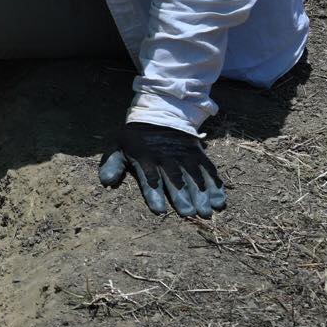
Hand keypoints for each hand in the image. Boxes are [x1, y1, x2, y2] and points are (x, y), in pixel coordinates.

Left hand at [99, 123, 226, 217]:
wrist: (159, 113)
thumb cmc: (135, 137)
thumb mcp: (117, 145)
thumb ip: (111, 163)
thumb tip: (105, 181)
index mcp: (146, 158)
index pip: (150, 178)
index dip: (154, 194)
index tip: (159, 210)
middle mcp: (167, 159)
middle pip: (176, 180)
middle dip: (183, 197)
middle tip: (190, 214)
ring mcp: (185, 156)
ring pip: (195, 176)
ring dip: (202, 194)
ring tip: (208, 211)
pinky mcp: (198, 155)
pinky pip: (209, 169)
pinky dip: (216, 185)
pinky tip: (221, 200)